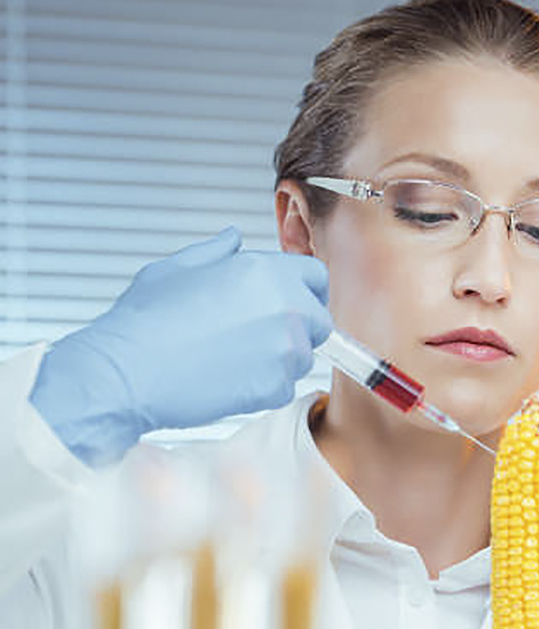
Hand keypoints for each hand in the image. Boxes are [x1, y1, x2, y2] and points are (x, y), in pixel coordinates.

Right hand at [30, 227, 331, 465]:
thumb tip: (232, 239)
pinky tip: (228, 379)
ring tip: (233, 358)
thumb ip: (216, 252)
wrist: (130, 372)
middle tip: (259, 337)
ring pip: (302, 358)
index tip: (294, 303)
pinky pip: (283, 388)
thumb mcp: (177, 268)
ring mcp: (283, 350)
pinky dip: (263, 388)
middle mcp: (283, 307)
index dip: (305, 291)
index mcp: (263, 271)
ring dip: (279, 360)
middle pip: (319, 321)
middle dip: (299, 328)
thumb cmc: (146, 321)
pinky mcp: (275, 388)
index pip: (315, 277)